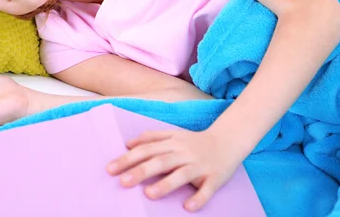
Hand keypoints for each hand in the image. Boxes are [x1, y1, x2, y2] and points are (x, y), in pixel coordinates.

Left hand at [106, 128, 241, 211]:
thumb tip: (128, 143)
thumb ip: (151, 137)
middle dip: (141, 171)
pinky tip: (188, 207)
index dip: (128, 159)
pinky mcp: (215, 177)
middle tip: (123, 182)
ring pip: (182, 174)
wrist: (229, 140)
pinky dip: (199, 198)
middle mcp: (184, 153)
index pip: (146, 150)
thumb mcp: (173, 134)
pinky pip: (207, 189)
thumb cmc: (195, 141)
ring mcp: (200, 165)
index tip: (110, 169)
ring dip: (166, 184)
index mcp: (172, 143)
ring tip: (150, 194)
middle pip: (160, 161)